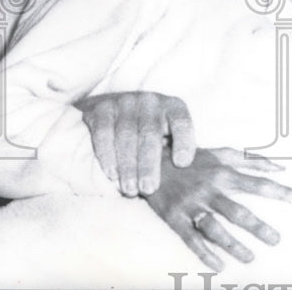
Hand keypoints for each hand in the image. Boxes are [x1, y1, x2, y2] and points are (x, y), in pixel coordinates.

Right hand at [76, 91, 195, 196]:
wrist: (110, 107)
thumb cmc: (147, 131)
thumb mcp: (167, 134)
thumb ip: (176, 152)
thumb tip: (189, 179)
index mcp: (173, 107)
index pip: (182, 122)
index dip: (184, 141)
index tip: (182, 163)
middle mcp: (150, 101)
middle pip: (150, 133)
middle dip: (149, 164)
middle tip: (149, 188)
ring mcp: (125, 102)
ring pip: (126, 136)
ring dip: (128, 166)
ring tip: (130, 189)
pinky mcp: (102, 108)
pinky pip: (104, 133)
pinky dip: (107, 156)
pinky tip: (112, 174)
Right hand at [146, 146, 291, 270]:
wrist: (150, 162)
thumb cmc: (192, 159)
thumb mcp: (221, 154)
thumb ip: (251, 160)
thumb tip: (280, 168)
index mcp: (223, 173)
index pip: (258, 184)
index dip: (281, 193)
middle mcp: (209, 190)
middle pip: (238, 211)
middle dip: (258, 227)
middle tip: (276, 240)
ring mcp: (191, 206)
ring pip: (215, 228)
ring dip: (233, 244)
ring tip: (250, 257)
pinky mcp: (175, 218)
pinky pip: (191, 239)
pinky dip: (205, 252)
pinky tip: (219, 264)